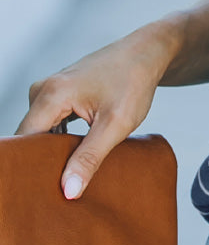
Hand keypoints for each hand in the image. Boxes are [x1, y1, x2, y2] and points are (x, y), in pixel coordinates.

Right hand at [13, 24, 179, 199]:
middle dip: (44, 162)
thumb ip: (90, 158)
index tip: (47, 188)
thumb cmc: (134, 83)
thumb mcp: (116, 125)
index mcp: (51, 95)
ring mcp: (49, 91)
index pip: (24, 142)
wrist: (147, 54)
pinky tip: (76, 155)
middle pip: (30, 138)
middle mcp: (42, 90)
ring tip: (73, 172)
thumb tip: (68, 190)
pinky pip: (49, 124)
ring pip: (40, 132)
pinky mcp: (58, 94)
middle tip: (65, 185)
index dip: (33, 167)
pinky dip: (60, 140)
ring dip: (53, 152)